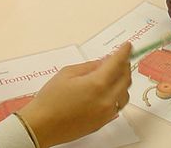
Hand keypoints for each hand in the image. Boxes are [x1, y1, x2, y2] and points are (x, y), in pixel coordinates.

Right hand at [17, 43, 131, 147]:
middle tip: (120, 58)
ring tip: (114, 74)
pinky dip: (117, 95)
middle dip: (125, 66)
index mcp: (97, 84)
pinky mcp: (102, 123)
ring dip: (123, 82)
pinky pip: (117, 106)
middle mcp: (106, 100)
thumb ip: (89, 67)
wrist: (43, 125)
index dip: (124, 52)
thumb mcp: (67, 73)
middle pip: (125, 79)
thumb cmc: (51, 98)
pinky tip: (108, 90)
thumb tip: (103, 63)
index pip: (117, 64)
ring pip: (124, 94)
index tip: (127, 45)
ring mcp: (106, 114)